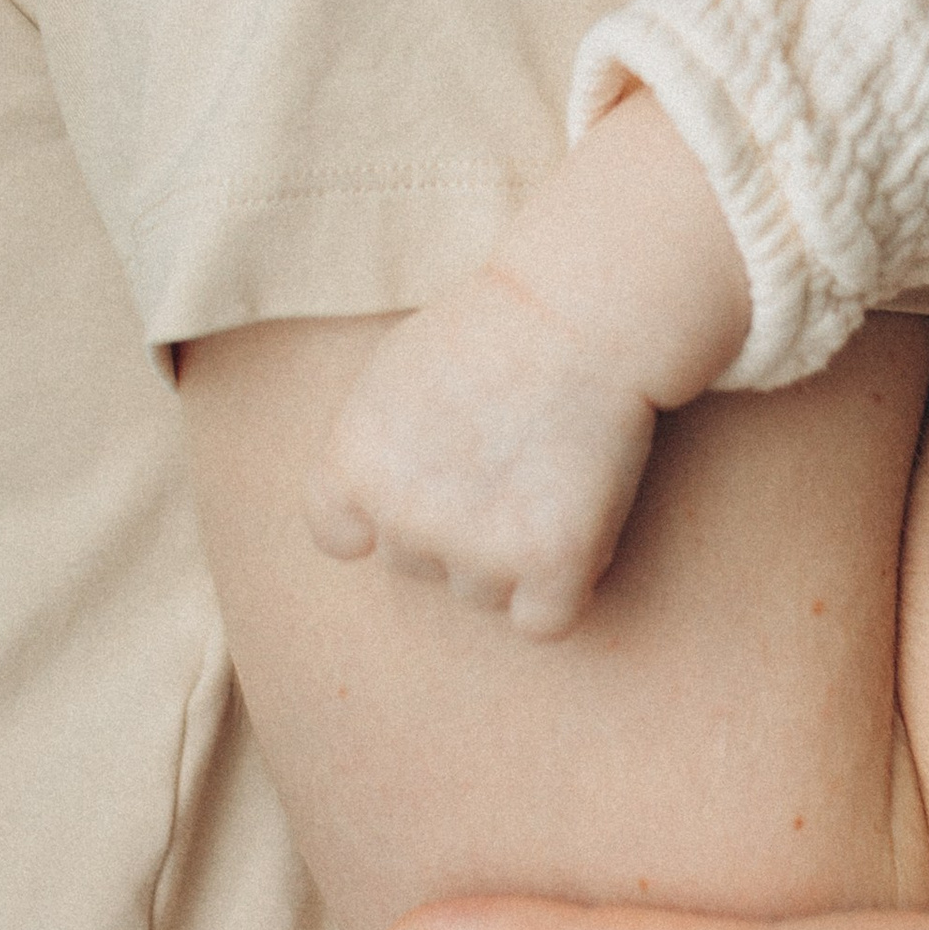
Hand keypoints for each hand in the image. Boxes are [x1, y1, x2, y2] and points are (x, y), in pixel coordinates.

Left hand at [304, 94, 751, 636]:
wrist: (587, 309)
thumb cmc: (495, 327)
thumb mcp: (391, 371)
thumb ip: (367, 448)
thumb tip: (362, 515)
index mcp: (353, 467)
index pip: (341, 537)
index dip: (386, 511)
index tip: (430, 474)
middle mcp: (404, 517)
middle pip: (417, 565)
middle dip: (458, 526)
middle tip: (509, 454)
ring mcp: (478, 547)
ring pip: (481, 594)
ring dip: (513, 557)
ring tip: (549, 473)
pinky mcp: (552, 563)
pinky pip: (543, 620)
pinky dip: (565, 588)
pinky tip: (581, 522)